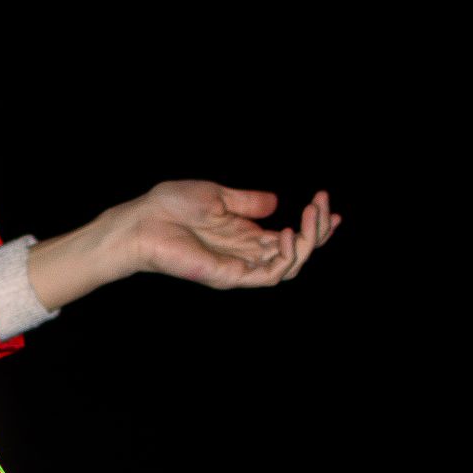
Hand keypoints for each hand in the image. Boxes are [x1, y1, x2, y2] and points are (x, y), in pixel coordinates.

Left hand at [26, 184, 338, 309]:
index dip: (314, 226)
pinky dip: (286, 258)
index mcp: (244, 236)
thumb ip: (248, 202)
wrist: (142, 221)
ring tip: (311, 216)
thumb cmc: (170, 207)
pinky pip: (269, 275)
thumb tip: (276, 202)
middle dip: (318, 230)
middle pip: (296, 252)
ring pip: (289, 266)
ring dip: (308, 242)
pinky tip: (290, 234)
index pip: (289, 238)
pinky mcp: (229, 276)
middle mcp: (246, 255)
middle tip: (323, 205)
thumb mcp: (217, 195)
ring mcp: (239, 268)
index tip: (330, 206)